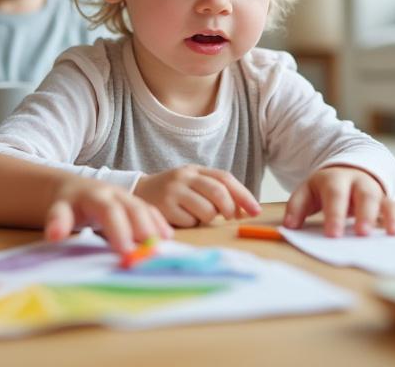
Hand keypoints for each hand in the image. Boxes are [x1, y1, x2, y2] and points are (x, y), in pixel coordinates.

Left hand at [44, 178, 173, 251]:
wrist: (75, 187)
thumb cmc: (68, 203)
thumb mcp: (58, 209)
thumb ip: (57, 221)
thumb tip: (54, 236)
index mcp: (95, 196)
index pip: (109, 211)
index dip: (119, 229)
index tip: (125, 251)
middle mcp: (115, 194)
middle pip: (132, 208)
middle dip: (142, 228)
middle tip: (150, 251)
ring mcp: (128, 197)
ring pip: (145, 209)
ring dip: (155, 227)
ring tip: (162, 247)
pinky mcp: (135, 204)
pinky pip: (151, 211)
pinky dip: (160, 224)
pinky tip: (168, 239)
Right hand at [132, 166, 260, 227]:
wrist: (138, 192)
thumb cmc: (172, 192)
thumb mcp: (192, 184)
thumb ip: (215, 191)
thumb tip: (242, 210)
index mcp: (195, 170)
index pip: (225, 178)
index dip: (244, 195)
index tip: (256, 210)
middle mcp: (185, 177)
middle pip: (218, 192)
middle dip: (229, 208)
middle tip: (230, 217)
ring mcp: (173, 191)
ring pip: (206, 210)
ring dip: (208, 218)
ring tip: (197, 216)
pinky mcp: (164, 207)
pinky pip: (190, 222)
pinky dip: (191, 224)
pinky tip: (181, 219)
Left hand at [283, 165, 394, 237]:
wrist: (350, 168)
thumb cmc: (325, 188)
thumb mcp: (308, 192)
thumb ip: (296, 207)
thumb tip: (289, 226)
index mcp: (334, 179)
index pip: (334, 195)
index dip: (334, 215)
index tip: (333, 235)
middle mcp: (357, 182)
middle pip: (362, 194)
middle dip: (362, 214)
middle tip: (361, 234)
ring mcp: (372, 189)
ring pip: (380, 199)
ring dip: (384, 216)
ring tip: (388, 234)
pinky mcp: (384, 199)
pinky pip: (392, 207)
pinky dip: (394, 219)